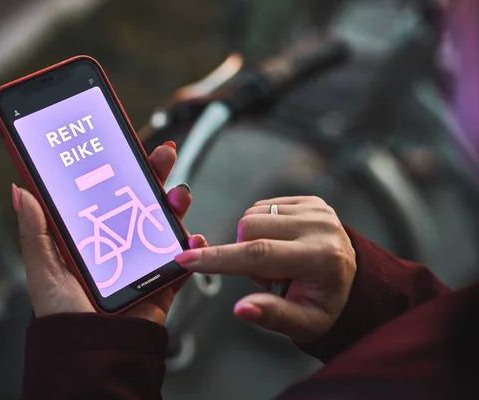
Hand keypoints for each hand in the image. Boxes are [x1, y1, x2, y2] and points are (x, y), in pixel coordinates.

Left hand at [13, 141, 206, 324]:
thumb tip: (20, 189)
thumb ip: (34, 230)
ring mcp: (144, 261)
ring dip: (177, 205)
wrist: (89, 354)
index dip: (119, 168)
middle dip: (155, 175)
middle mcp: (121, 243)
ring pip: (166, 225)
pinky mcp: (162, 282)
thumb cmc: (61, 316)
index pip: (108, 193)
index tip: (126, 144)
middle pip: (142, 201)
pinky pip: (183, 263)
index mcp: (93, 235)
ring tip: (178, 195)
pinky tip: (193, 238)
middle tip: (163, 154)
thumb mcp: (42, 268)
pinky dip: (193, 250)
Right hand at [175, 196, 355, 342]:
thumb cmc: (324, 304)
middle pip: (249, 228)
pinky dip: (262, 228)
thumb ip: (272, 316)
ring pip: (252, 214)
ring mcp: (317, 209)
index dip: (219, 258)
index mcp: (320, 259)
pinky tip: (280, 244)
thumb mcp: (304, 324)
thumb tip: (240, 309)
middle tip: (266, 276)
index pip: (259, 254)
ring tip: (276, 260)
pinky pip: (263, 206)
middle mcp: (320, 227)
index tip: (186, 259)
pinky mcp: (312, 200)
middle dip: (242, 252)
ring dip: (252, 240)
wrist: (351, 279)